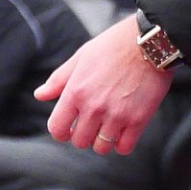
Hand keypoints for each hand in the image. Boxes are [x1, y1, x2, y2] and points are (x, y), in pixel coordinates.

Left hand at [36, 15, 174, 154]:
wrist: (150, 42)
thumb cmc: (114, 45)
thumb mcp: (82, 57)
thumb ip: (59, 79)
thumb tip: (40, 95)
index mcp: (76, 91)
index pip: (57, 128)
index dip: (61, 132)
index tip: (68, 129)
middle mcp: (94, 106)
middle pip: (80, 141)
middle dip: (84, 135)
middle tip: (92, 125)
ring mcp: (117, 114)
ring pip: (102, 147)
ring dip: (103, 141)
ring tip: (109, 128)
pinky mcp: (139, 119)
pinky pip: (124, 147)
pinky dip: (122, 144)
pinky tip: (124, 132)